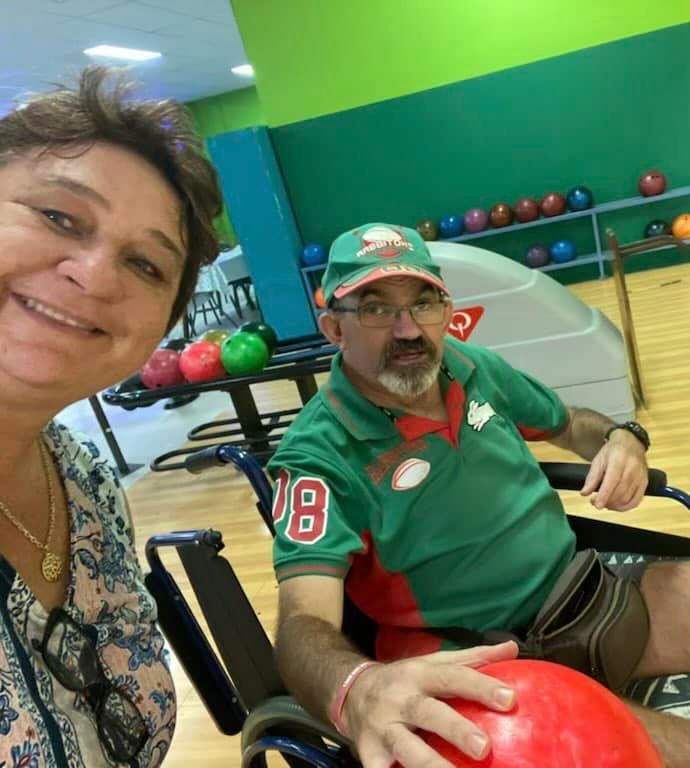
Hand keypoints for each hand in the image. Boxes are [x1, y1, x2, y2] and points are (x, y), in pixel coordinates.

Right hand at [341, 641, 517, 767]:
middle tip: (484, 747)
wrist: (351, 691)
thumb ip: (472, 659)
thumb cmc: (404, 681)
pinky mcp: (369, 754)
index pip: (452, 677)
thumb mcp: (432, 664)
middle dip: (454, 729)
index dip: (480, 686)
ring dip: (430, 765)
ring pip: (406, 749)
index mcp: (419, 675)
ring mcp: (383, 728)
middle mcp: (400, 700)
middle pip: (428, 713)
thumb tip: (512, 648)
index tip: (509, 699)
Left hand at [580, 430, 647, 510]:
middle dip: (606, 501)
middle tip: (594, 502)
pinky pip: (636, 501)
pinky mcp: (645, 483)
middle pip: (620, 492)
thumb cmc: (613, 451)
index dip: (604, 495)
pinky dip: (625, 507)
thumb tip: (584, 493)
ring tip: (604, 503)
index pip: (612, 481)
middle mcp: (632, 469)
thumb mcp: (598, 460)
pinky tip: (616, 506)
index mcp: (618, 460)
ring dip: (614, 505)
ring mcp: (640, 477)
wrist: (631, 443)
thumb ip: (592, 477)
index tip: (596, 504)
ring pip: (627, 498)